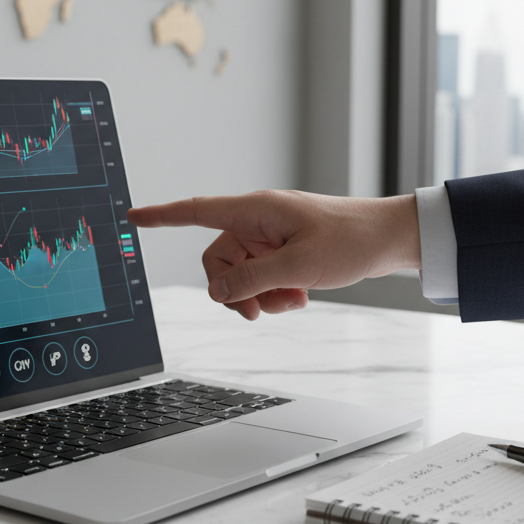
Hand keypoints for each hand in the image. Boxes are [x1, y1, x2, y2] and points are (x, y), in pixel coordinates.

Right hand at [128, 190, 420, 319]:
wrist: (389, 239)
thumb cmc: (351, 239)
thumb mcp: (298, 267)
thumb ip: (252, 281)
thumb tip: (217, 293)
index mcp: (255, 211)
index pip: (196, 211)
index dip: (162, 216)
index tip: (134, 218)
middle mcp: (257, 222)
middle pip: (218, 262)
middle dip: (235, 291)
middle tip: (260, 312)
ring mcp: (270, 238)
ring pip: (241, 276)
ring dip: (260, 296)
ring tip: (293, 300)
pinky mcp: (283, 252)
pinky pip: (261, 278)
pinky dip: (275, 293)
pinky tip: (300, 297)